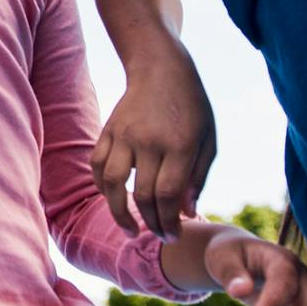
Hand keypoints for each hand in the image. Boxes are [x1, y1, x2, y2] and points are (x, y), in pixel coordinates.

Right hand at [91, 54, 216, 239]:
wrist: (161, 68)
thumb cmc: (192, 107)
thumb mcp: (209, 141)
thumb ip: (197, 179)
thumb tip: (186, 214)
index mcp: (180, 145)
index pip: (168, 194)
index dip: (169, 222)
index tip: (173, 236)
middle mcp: (149, 141)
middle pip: (142, 195)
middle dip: (150, 224)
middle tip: (158, 236)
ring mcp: (124, 135)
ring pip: (112, 184)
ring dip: (119, 213)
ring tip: (129, 229)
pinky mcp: (108, 131)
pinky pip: (97, 165)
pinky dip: (102, 187)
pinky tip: (113, 199)